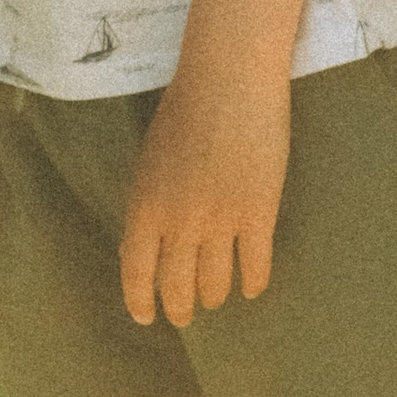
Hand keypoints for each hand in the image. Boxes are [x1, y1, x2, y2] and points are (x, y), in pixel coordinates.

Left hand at [120, 53, 290, 327]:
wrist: (229, 78)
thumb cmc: (185, 109)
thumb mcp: (151, 160)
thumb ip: (151, 203)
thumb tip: (154, 245)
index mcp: (144, 206)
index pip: (137, 272)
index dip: (141, 301)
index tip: (148, 317)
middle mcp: (178, 222)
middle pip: (177, 286)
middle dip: (181, 307)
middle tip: (187, 315)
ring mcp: (220, 220)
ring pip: (216, 282)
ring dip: (215, 295)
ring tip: (217, 297)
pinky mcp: (259, 213)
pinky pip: (256, 266)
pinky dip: (253, 283)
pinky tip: (252, 287)